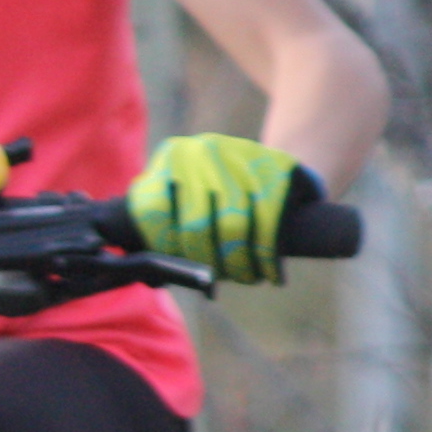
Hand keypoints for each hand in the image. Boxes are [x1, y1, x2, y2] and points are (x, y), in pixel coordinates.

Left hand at [125, 133, 317, 283]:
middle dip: (207, 263)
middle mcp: (201, 152)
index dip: (162, 247)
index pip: (152, 211)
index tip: (177, 268)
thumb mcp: (188, 201)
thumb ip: (170, 231)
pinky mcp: (276, 165)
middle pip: (195, 224)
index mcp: (170, 159)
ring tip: (246, 278)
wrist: (280, 169)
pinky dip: (267, 256)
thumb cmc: (221, 199)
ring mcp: (238, 155)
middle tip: (216, 280)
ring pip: (232, 226)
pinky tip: (272, 273)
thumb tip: (159, 275)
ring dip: (239, 265)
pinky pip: (267, 222)